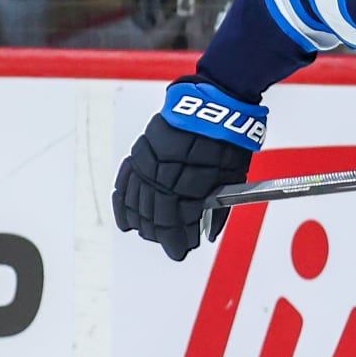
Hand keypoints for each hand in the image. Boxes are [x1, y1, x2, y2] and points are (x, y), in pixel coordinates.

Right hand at [112, 80, 261, 260]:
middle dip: (160, 234)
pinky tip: (126, 219)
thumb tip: (207, 234)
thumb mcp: (231, 179)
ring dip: (142, 222)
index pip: (174, 223)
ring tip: (149, 234)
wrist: (215, 105)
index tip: (181, 251)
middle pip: (152, 216)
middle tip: (169, 243)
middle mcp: (162, 177)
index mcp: (186, 186)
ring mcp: (147, 164)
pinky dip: (124, 203)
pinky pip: (126, 183)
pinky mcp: (139, 153)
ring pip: (136, 203)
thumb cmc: (227, 141)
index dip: (177, 241)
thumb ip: (217, 210)